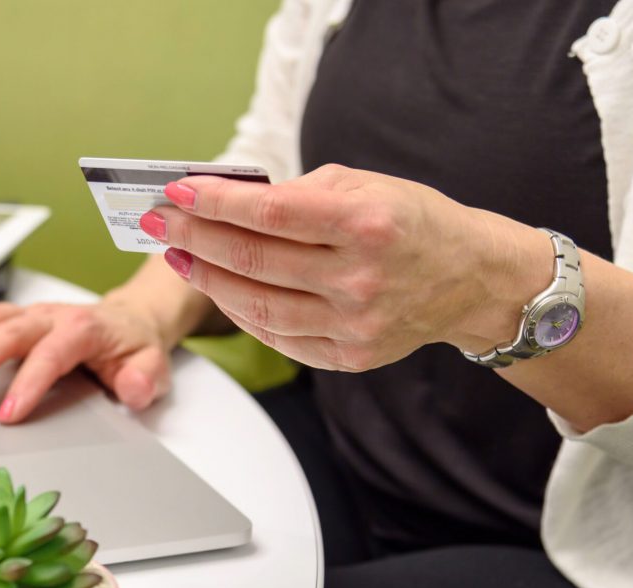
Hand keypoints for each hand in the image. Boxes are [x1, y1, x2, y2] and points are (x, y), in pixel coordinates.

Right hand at [0, 300, 172, 422]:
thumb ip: (144, 380)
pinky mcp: (24, 319)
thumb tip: (132, 389)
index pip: (52, 355)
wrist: (133, 321)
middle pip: (14, 331)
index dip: (29, 383)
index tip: (8, 413)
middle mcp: (57, 316)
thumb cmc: (135, 347)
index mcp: (86, 329)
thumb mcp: (154, 367)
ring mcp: (38, 315)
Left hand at [143, 163, 548, 370]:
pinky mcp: (350, 356)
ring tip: (180, 255)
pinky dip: (240, 311)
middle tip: (161, 222)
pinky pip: (277, 336)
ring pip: (256, 305)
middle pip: (253, 260)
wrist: (471, 279)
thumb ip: (296, 192)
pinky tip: (218, 288)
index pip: (269, 213)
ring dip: (207, 278)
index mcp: (366, 223)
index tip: (177, 192)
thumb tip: (222, 200)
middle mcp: (361, 278)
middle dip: (196, 237)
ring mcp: (355, 324)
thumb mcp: (364, 185)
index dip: (215, 202)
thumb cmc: (410, 221)